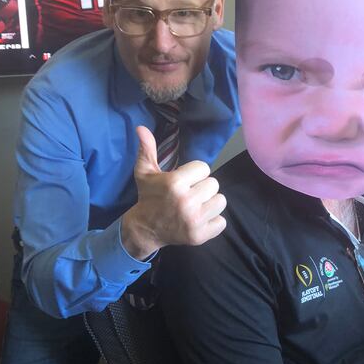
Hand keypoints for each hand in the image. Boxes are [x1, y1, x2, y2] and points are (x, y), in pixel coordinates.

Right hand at [121, 125, 226, 259]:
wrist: (144, 229)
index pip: (204, 168)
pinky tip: (199, 220)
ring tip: (195, 206)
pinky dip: (213, 222)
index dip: (195, 174)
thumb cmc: (148, 197)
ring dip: (210, 203)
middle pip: (214, 184)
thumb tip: (141, 127)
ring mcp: (194, 220)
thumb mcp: (145, 172)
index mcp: (175, 183)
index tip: (184, 181)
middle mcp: (186, 201)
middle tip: (189, 195)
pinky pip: (222, 222)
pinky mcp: (200, 236)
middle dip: (203, 188)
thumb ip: (147, 149)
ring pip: (221, 201)